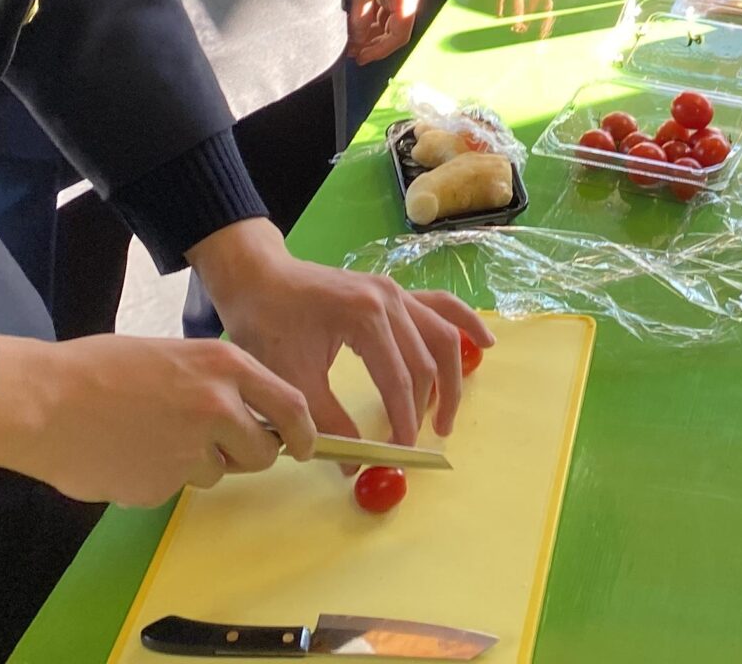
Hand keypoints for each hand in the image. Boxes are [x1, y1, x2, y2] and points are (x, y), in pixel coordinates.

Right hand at [0, 331, 316, 507]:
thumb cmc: (102, 368)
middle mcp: (219, 408)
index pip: (292, 406)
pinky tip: (128, 453)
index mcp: (225, 366)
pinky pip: (177, 487)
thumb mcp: (175, 356)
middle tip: (219, 447)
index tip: (305, 445)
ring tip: (152, 437)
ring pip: (219, 473)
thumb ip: (217, 384)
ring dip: (198, 465)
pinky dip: (160, 477)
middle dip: (249, 456)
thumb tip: (248, 415)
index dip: (304, 432)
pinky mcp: (163, 487)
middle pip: (264, 452)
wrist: (45, 402)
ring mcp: (191, 451)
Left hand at [190, 219, 492, 446]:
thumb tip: (354, 464)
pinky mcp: (394, 291)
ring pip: (441, 335)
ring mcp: (396, 291)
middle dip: (430, 405)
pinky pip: (439, 307)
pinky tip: (484, 342)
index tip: (402, 452)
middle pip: (428, 358)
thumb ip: (326, 422)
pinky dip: (463, 324)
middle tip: (425, 441)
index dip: (404, 420)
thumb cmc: (267, 324)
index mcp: (366, 318)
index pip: (399, 379)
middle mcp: (390, 299)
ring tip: (447, 414)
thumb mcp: (292, 379)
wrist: (258, 277)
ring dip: (451, 376)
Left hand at [346, 0, 414, 66]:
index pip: (398, 37)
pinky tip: (355, 23)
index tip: (361, 58)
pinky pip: (383, 9)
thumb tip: (356, 40)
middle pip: (393, 31)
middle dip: (371, 43)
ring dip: (369, 32)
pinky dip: (370, 19)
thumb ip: (360, 19)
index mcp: (406, 1)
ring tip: (351, 38)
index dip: (378, 51)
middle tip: (352, 51)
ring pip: (386, 21)